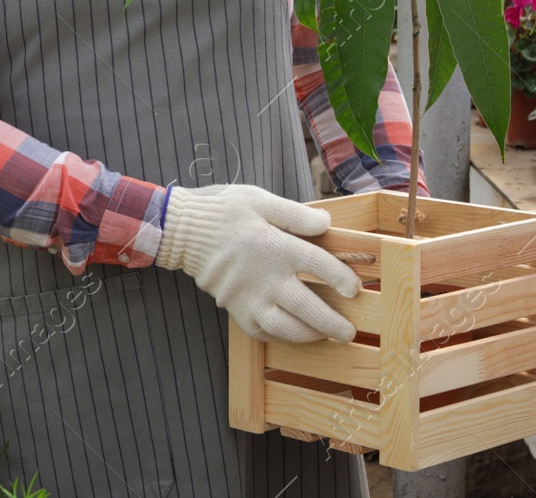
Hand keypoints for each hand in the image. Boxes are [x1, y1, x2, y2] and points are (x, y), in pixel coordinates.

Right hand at [155, 184, 361, 342]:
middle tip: (349, 333)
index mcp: (277, 246)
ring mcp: (250, 298)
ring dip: (310, 336)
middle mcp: (267, 277)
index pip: (321, 266)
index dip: (343, 279)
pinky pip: (262, 331)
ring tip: (325, 336)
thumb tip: (327, 223)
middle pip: (309, 308)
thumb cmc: (223, 211)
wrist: (181, 230)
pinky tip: (291, 332)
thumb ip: (295, 214)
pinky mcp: (236, 309)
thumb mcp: (259, 200)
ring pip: (287, 328)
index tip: (354, 289)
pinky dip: (280, 336)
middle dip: (333, 324)